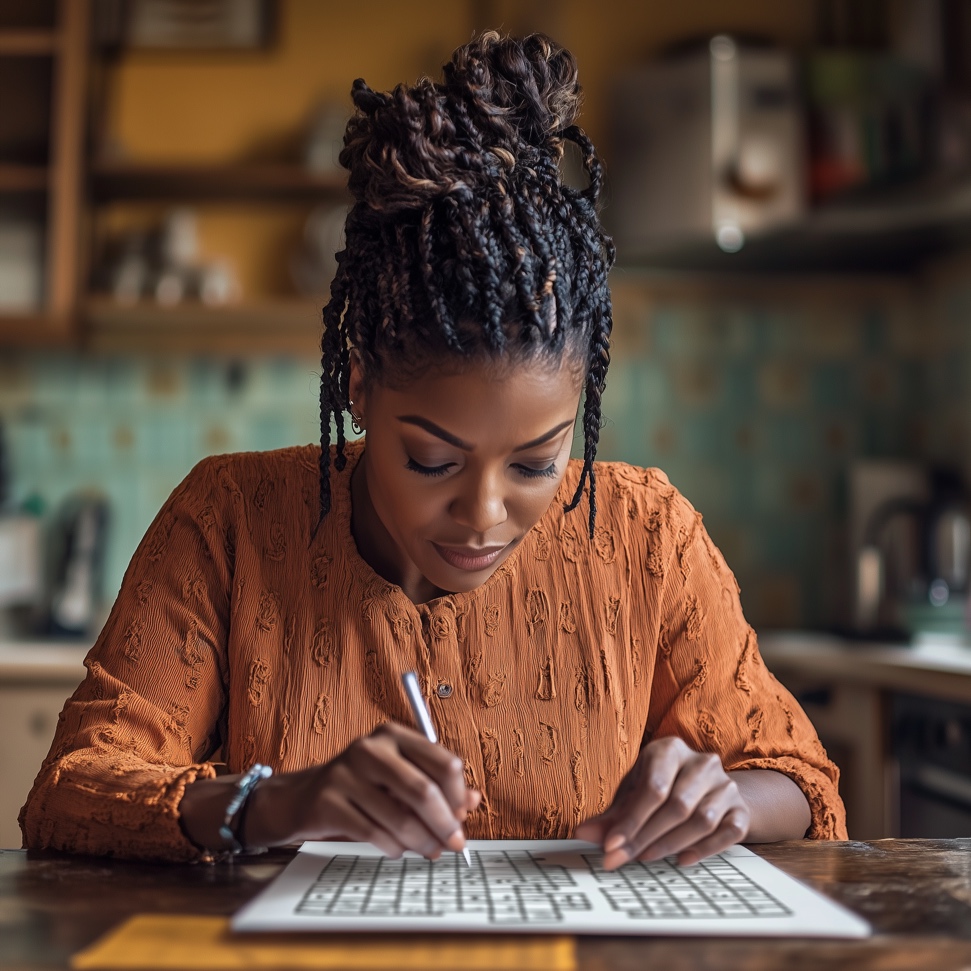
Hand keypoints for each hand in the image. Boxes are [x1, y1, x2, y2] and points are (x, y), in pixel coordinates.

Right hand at [181, 722, 479, 857]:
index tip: (463, 816)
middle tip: (455, 844)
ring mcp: (346, 773)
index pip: (443, 761)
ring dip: (421, 842)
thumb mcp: (399, 777)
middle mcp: (370, 748)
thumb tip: (474, 800)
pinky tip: (398, 849)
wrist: (302, 797)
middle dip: (444, 824)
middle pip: (423, 790)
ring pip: (400, 817)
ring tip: (428, 851)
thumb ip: (436, 785)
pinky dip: (394, 847)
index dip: (458, 794)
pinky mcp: (329, 802)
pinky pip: (375, 833)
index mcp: (393, 735)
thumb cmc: (361, 786)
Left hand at [573, 736, 749, 868]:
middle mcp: (702, 762)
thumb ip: (611, 815)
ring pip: (702, 821)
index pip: (653, 787)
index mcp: (670, 749)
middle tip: (622, 859)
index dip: (631, 820)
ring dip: (671, 845)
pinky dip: (704, 850)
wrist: (708, 788)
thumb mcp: (634, 793)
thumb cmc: (661, 787)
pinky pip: (727, 834)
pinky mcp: (741, 809)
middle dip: (646, 837)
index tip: (611, 845)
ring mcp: (726, 785)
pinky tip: (681, 860)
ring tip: (647, 858)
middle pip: (677, 806)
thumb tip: (582, 833)